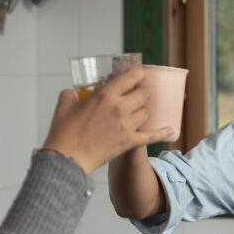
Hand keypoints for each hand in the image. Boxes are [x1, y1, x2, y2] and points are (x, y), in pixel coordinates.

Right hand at [41, 66, 172, 173]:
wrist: (67, 159)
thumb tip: (71, 93)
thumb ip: (70, 95)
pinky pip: (151, 136)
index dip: (138, 73)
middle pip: (143, 94)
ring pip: (146, 113)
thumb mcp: (64, 107)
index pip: (131, 76)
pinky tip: (170, 131)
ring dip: (143, 112)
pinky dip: (162, 133)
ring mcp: (126, 126)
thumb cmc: (64, 134)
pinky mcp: (129, 142)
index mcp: (105, 95)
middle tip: (136, 96)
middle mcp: (119, 108)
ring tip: (138, 113)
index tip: (138, 74)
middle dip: (141, 94)